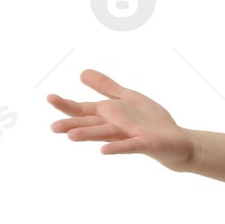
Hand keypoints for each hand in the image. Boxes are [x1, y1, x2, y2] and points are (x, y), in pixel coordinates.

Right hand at [47, 69, 195, 168]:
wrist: (175, 139)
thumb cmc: (149, 120)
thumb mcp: (127, 98)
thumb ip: (106, 87)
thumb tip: (81, 72)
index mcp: (108, 114)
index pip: (83, 109)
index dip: (67, 105)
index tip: (49, 97)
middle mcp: (114, 126)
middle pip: (90, 124)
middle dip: (72, 125)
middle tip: (53, 127)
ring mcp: (128, 136)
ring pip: (105, 134)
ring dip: (89, 135)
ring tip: (71, 137)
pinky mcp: (144, 144)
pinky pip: (129, 146)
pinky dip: (117, 147)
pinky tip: (103, 151)